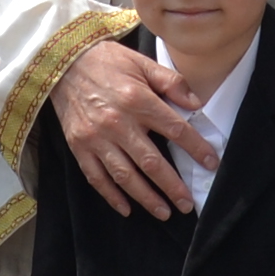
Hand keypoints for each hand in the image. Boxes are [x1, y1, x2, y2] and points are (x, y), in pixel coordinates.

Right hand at [54, 36, 218, 220]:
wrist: (63, 63)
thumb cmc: (107, 62)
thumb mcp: (143, 63)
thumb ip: (171, 82)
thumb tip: (196, 104)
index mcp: (138, 100)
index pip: (175, 129)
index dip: (196, 148)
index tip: (211, 163)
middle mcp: (117, 123)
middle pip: (151, 162)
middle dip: (172, 186)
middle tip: (188, 204)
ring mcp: (96, 138)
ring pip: (125, 176)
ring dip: (146, 198)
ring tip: (164, 213)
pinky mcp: (79, 147)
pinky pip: (96, 177)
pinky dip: (111, 195)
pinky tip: (127, 208)